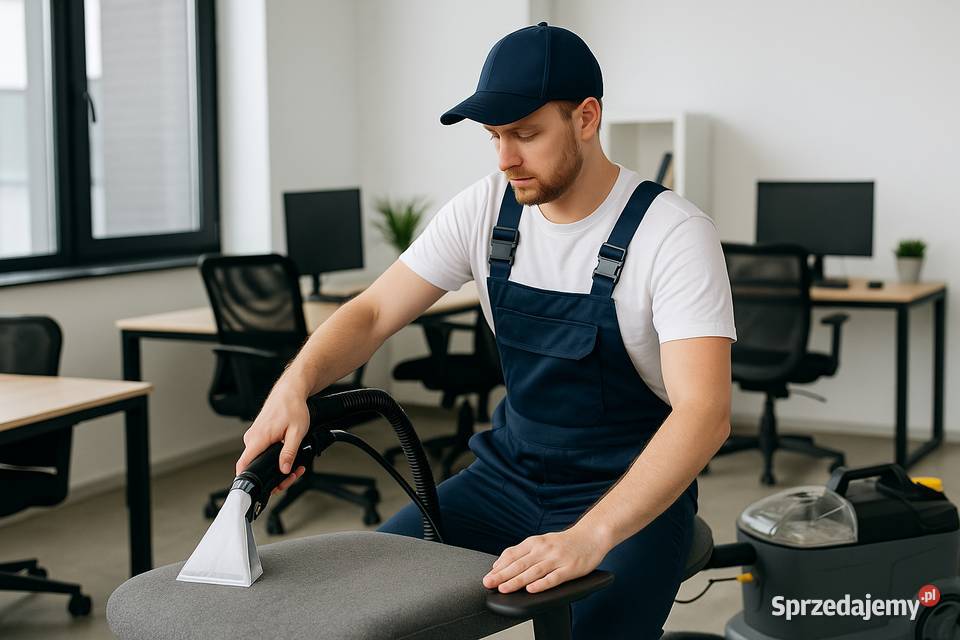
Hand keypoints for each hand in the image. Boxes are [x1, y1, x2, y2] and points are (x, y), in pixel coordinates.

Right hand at [235, 380, 309, 493]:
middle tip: (291, 477)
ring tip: (295, 468)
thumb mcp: (296, 432)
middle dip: (274, 477)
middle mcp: (252, 438)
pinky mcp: (259, 434)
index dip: (248, 480)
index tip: (258, 490)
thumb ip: (289, 453)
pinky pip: (262, 450)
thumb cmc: (292, 407)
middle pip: (254, 466)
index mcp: (258, 438)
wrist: (290, 391)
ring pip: (260, 459)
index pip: (243, 465)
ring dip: (276, 467)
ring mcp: (254, 436)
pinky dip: (274, 457)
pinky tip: (287, 457)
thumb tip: (283, 470)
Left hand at [482, 525, 610, 593]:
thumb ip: (522, 552)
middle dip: (502, 575)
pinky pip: (553, 578)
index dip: (499, 566)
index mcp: (535, 542)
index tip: (488, 575)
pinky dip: (541, 584)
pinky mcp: (569, 569)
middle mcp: (544, 549)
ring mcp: (557, 559)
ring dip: (517, 580)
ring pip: (533, 571)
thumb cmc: (564, 542)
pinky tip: (531, 589)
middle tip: (489, 583)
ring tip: (504, 588)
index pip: (513, 554)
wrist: (591, 536)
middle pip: (520, 564)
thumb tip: (499, 564)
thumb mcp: (541, 542)